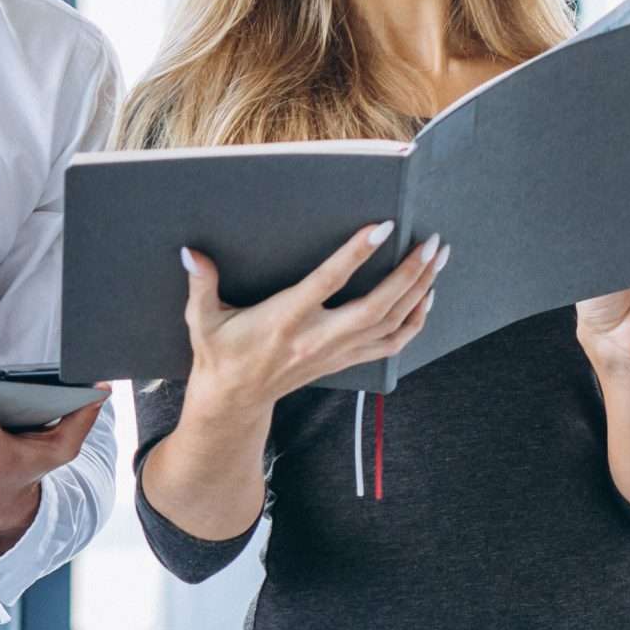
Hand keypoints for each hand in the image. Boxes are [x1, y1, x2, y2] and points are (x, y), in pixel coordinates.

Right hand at [181, 223, 445, 415]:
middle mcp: (317, 338)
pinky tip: (428, 297)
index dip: (356, 254)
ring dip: (420, 291)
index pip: (328, 283)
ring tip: (438, 260)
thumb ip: (200, 284)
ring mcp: (335, 352)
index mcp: (285, 320)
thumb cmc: (219, 354)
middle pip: (377, 307)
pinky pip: (391, 343)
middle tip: (433, 242)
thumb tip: (191, 252)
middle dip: (410, 274)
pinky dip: (416, 321)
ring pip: (391, 324)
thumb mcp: (203, 320)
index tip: (382, 227)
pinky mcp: (344, 360)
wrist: (234, 401)